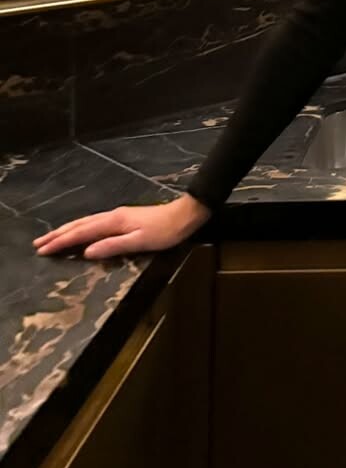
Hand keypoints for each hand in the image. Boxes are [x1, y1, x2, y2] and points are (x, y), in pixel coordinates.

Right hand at [32, 193, 211, 260]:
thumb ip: (113, 246)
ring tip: (52, 237)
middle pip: (80, 225)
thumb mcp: (140, 242)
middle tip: (38, 244)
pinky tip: (81, 232)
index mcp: (114, 222)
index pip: (81, 232)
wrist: (185, 215)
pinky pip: (95, 223)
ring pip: (86, 222)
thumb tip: (86, 252)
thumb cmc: (165, 232)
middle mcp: (113, 216)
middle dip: (58, 234)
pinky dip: (81, 228)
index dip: (61, 241)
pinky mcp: (124, 218)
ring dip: (68, 230)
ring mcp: (118, 216)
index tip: (43, 250)